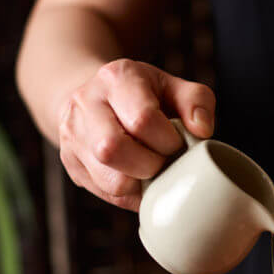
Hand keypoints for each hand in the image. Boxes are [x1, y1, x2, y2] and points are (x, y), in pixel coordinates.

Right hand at [58, 59, 215, 209]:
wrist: (95, 97)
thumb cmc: (143, 95)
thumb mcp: (172, 86)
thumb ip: (196, 102)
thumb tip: (202, 131)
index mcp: (115, 78)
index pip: (142, 119)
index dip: (168, 140)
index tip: (176, 142)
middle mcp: (85, 104)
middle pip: (113, 149)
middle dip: (151, 165)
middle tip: (164, 160)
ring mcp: (72, 136)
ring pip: (110, 180)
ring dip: (142, 184)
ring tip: (152, 169)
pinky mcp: (71, 164)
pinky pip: (107, 195)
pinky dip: (132, 194)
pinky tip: (139, 178)